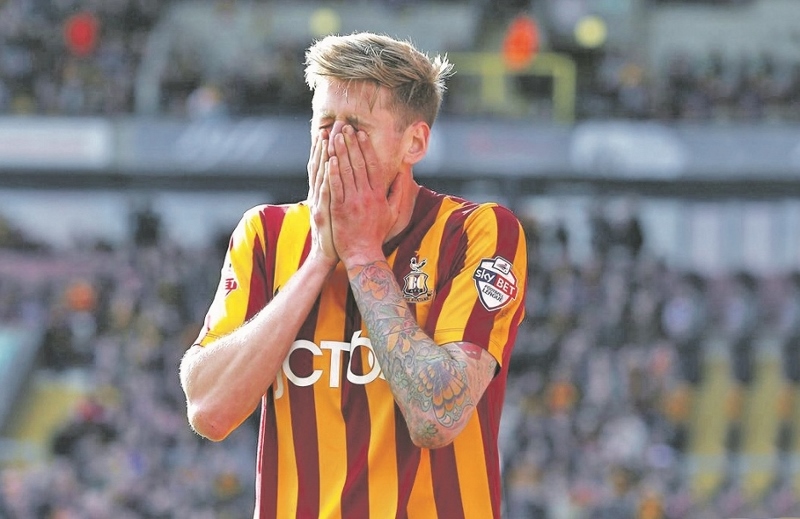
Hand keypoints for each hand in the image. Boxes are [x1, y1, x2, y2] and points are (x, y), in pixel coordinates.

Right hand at [306, 129, 337, 267]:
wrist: (328, 255)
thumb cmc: (338, 233)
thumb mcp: (337, 209)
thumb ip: (341, 192)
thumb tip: (348, 177)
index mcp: (325, 192)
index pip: (327, 165)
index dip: (329, 147)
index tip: (335, 129)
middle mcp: (319, 195)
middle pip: (323, 164)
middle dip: (328, 143)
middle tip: (334, 124)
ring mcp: (319, 203)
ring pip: (322, 174)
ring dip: (325, 154)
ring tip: (329, 136)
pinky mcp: (324, 213)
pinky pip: (325, 192)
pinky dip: (326, 177)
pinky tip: (330, 163)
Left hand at [328, 125, 399, 266]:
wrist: (363, 253)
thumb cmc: (377, 233)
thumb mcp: (395, 212)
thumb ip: (400, 190)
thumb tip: (403, 170)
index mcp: (379, 195)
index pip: (373, 166)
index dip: (367, 148)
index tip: (362, 134)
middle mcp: (366, 196)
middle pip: (358, 164)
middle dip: (351, 144)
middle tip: (345, 127)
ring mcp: (352, 202)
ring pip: (346, 172)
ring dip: (340, 152)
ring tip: (334, 136)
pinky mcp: (338, 209)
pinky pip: (335, 187)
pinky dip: (332, 172)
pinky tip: (329, 159)